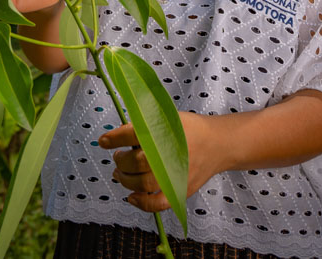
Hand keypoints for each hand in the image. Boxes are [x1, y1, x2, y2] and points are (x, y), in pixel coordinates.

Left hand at [97, 112, 221, 212]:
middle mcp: (168, 155)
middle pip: (134, 162)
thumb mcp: (168, 118)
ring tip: (120, 173)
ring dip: (124, 180)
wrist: (218, 144)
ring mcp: (174, 176)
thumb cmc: (190, 130)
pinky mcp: (179, 191)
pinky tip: (132, 196)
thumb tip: (119, 134)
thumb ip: (145, 124)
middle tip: (117, 157)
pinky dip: (141, 203)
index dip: (114, 138)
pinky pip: (157, 204)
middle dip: (120, 160)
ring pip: (141, 184)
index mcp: (165, 133)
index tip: (103, 141)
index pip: (131, 135)